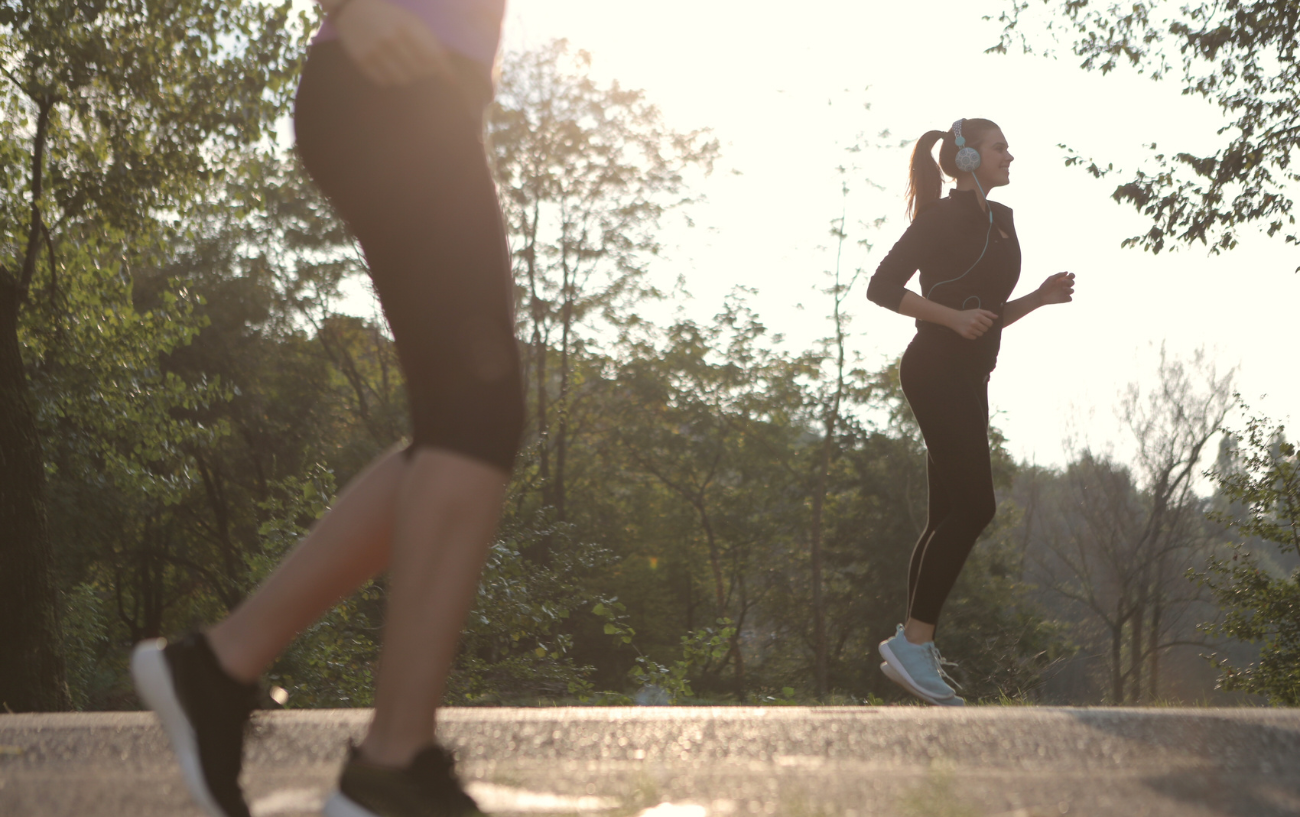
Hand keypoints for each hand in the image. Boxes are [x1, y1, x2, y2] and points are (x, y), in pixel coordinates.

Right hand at [333, 0, 451, 86]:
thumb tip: (450, 74)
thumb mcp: (411, 22)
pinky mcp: (361, 60)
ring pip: (402, 79)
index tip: (451, 80)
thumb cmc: (390, 17)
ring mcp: (374, 50)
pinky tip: (387, 65)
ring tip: (402, 64)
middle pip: (419, 71)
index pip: (432, 57)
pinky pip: (384, 82)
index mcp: (406, 26)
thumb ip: (432, 43)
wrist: (352, 8)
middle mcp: (390, 39)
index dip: (443, 70)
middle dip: (423, 70)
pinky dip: (390, 77)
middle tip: (419, 64)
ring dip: (407, 76)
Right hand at [948, 308, 997, 339]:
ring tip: (973, 327)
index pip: (990, 323)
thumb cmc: (967, 314)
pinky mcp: (966, 334)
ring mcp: (970, 329)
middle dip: (983, 327)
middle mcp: (974, 323)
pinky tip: (969, 330)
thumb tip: (996, 317)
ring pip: (980, 334)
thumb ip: (988, 313)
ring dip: (978, 331)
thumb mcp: (977, 311)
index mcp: (978, 316)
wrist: (954, 318)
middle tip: (977, 325)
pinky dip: (973, 335)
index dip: (988, 323)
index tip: (984, 322)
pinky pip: (974, 337)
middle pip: (986, 329)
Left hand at [1037, 272, 1075, 305]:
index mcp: (1063, 280)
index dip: (1072, 275)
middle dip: (1069, 281)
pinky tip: (1063, 296)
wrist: (1040, 296)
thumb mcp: (1051, 279)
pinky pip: (1070, 299)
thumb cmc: (1045, 286)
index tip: (1069, 274)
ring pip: (1072, 291)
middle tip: (1062, 281)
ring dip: (1069, 289)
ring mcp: (1065, 293)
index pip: (1071, 276)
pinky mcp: (1064, 299)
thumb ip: (1058, 275)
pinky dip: (1068, 298)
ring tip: (1063, 288)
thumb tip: (1067, 272)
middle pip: (1072, 283)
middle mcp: (1065, 286)